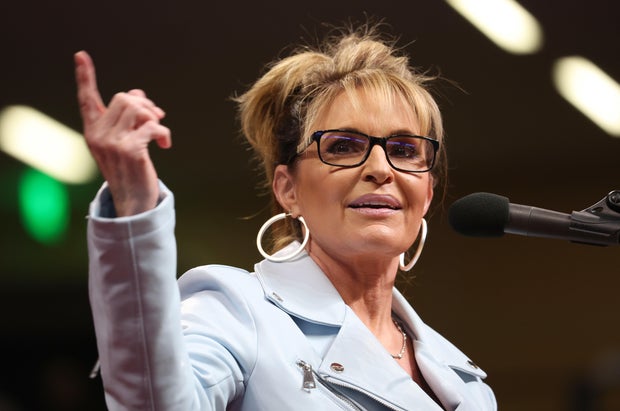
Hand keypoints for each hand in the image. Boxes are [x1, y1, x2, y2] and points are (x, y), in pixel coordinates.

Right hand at [75, 50, 171, 215]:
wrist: (133, 201)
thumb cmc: (130, 169)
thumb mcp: (123, 141)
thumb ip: (127, 118)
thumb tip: (138, 93)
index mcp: (92, 131)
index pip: (86, 99)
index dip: (85, 77)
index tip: (81, 55)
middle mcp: (98, 135)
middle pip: (124, 98)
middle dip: (145, 105)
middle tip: (156, 118)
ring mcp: (112, 142)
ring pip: (137, 108)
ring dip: (154, 117)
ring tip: (159, 133)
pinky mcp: (130, 150)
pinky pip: (152, 126)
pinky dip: (163, 132)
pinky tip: (165, 145)